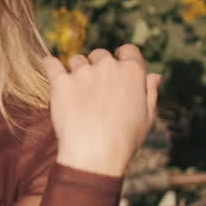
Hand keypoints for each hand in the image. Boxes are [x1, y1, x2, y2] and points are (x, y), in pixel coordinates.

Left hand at [40, 44, 159, 176]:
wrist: (95, 154)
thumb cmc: (124, 140)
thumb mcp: (148, 117)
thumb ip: (150, 92)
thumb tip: (154, 75)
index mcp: (132, 72)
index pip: (129, 50)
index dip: (123, 59)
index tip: (118, 71)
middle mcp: (108, 66)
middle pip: (101, 55)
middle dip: (99, 67)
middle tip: (96, 89)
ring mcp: (82, 72)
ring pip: (77, 60)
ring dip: (77, 70)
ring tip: (77, 92)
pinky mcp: (60, 82)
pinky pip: (50, 63)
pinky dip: (50, 65)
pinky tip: (51, 70)